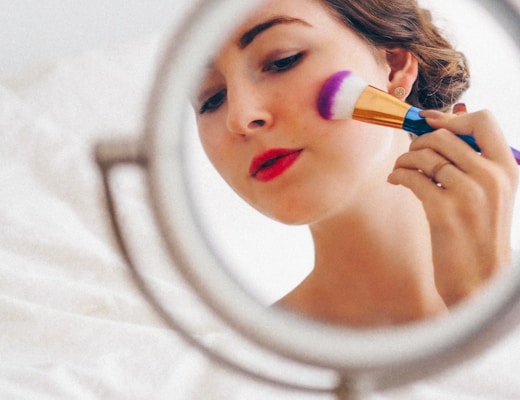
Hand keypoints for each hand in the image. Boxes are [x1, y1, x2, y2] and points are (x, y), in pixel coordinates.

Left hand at [387, 104, 518, 305]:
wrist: (480, 281)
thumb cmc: (480, 235)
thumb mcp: (490, 194)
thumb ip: (475, 158)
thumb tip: (453, 114)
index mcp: (507, 169)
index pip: (483, 121)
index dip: (450, 118)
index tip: (428, 122)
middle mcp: (491, 178)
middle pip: (444, 136)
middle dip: (418, 141)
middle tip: (410, 154)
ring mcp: (469, 195)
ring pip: (425, 155)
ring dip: (405, 159)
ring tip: (400, 169)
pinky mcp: (444, 212)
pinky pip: (412, 177)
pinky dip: (397, 174)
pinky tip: (395, 180)